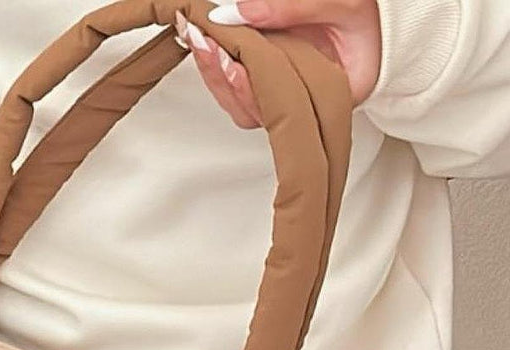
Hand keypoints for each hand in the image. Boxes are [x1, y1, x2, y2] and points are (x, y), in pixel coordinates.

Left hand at [175, 0, 381, 128]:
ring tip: (196, 34)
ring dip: (213, 68)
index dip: (249, 85)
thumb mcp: (342, 3)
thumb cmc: (375, 16)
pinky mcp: (272, 82)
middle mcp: (304, 105)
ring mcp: (285, 95)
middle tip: (199, 38)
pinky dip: (219, 61)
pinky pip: (238, 82)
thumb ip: (292, 8)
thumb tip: (238, 11)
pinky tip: (205, 38)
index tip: (228, 57)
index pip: (280, 104)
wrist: (385, 18)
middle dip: (220, 73)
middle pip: (250, 107)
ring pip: (239, 98)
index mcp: (331, 97)